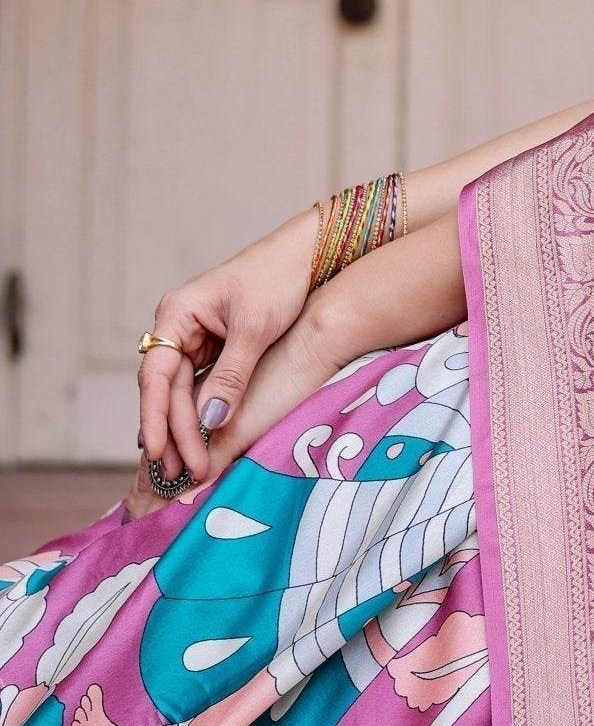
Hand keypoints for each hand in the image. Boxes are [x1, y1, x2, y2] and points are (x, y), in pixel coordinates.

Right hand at [125, 293, 344, 519]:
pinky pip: (201, 387)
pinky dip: (203, 414)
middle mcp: (178, 327)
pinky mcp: (217, 348)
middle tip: (183, 472)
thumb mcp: (255, 329)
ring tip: (189, 468)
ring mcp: (196, 338)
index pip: (155, 374)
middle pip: (165, 389)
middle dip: (174, 431)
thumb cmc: (278, 279)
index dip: (154, 416)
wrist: (307, 254)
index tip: (158, 452)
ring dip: (186, 428)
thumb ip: (231, 376)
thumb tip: (209, 422)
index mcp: (177, 314)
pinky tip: (202, 443)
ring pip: (181, 392)